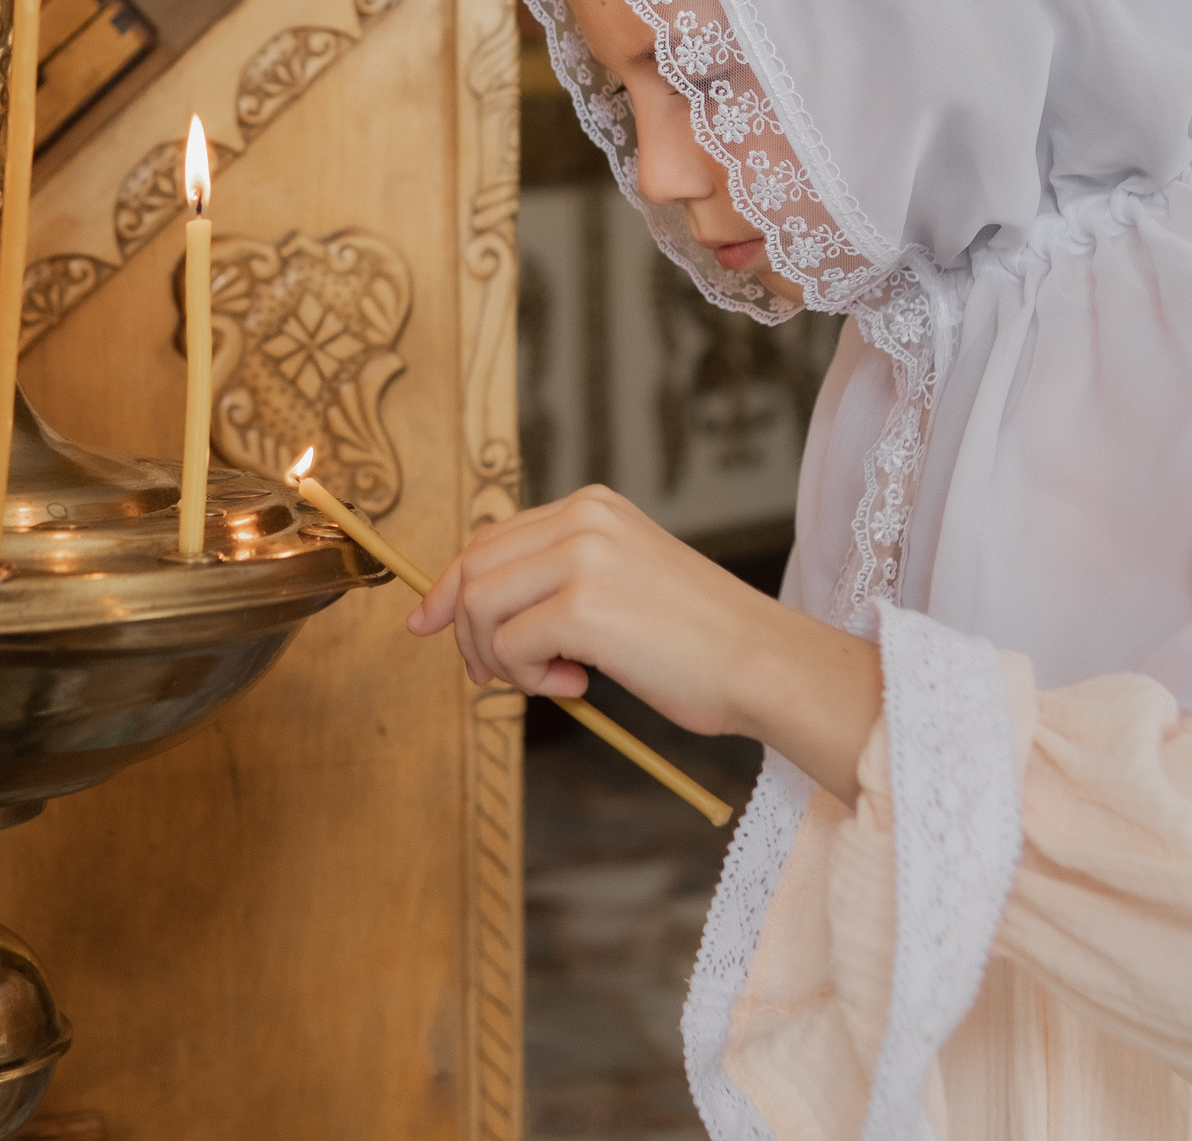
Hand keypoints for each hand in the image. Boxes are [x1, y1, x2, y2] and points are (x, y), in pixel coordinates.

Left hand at [408, 485, 767, 734]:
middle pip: (475, 568)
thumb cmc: (700, 642)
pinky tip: (577, 683)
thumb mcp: (623, 583)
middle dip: (467, 631)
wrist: (763, 664)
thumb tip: (475, 619)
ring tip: (554, 680)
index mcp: (592, 507)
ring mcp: (582, 557)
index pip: (492, 538)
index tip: (428, 624)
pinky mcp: (583, 605)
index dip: (451, 586)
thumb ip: (560, 583)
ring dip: (500, 659)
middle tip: (490, 678)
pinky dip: (528, 678)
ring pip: (481, 607)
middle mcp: (583, 519)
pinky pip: (510, 646)